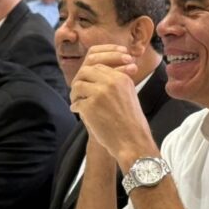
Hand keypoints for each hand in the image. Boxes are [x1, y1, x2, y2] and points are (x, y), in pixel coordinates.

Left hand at [69, 45, 156, 171]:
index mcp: (121, 78)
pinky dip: (75, 107)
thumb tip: (93, 78)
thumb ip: (113, 84)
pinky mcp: (90, 107)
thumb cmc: (130, 122)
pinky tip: (78, 112)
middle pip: (86, 72)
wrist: (133, 141)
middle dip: (80, 81)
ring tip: (77, 102)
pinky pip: (76, 102)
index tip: (88, 85)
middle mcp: (111, 82)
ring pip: (78, 85)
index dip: (90, 76)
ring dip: (75, 94)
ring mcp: (99, 93)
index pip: (98, 67)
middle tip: (79, 92)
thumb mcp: (128, 95)